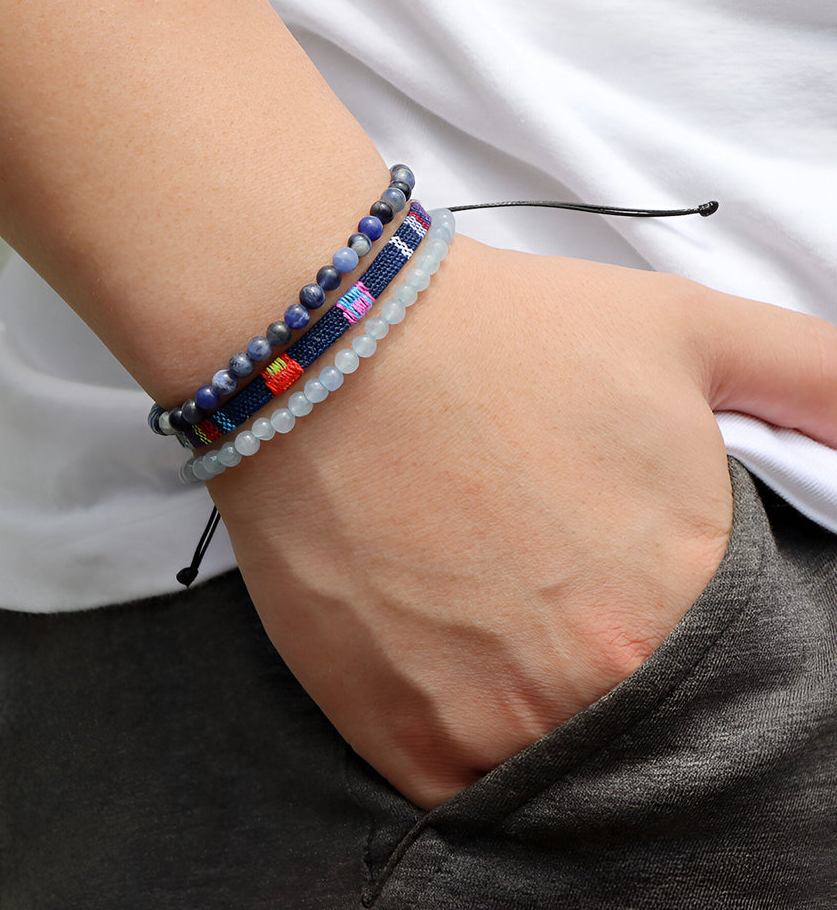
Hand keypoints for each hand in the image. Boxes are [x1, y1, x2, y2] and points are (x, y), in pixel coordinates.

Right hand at [210, 237, 836, 808]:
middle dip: (612, 673)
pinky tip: (442, 654)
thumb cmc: (502, 336)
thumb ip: (820, 382)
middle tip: (554, 604)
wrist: (331, 350)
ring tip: (490, 621)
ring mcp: (493, 725)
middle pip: (646, 728)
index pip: (743, 682)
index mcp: (690, 595)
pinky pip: (463, 788)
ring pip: (555, 769)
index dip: (691, 638)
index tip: (639, 603)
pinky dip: (465, 739)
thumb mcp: (691, 331)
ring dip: (537, 713)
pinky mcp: (401, 743)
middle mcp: (601, 682)